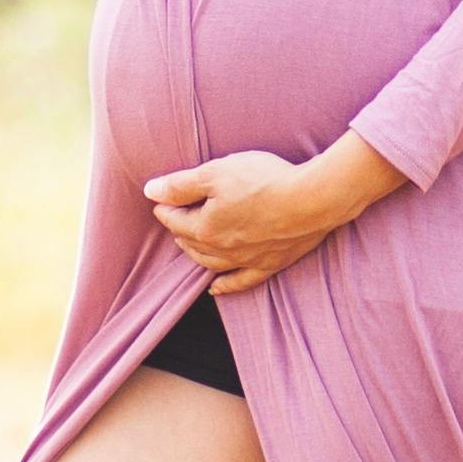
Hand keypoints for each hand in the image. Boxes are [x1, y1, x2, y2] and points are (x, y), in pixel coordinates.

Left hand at [144, 139, 407, 299]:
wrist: (312, 200)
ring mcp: (246, 261)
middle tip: (176, 216)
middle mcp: (222, 251)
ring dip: (196, 254)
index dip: (166, 207)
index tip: (161, 199)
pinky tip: (216, 288)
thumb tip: (150, 191)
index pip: (175, 219)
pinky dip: (226, 286)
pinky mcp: (270, 265)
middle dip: (180, 229)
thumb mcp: (216, 172)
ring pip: (212, 264)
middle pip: (191, 242)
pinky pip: (241, 282)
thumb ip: (181, 184)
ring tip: (189, 245)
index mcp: (205, 228)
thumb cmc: (264, 181)